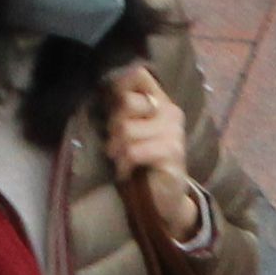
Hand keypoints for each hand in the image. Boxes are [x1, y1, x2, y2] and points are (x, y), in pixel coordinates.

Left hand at [102, 66, 198, 239]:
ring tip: (122, 162)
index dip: (118, 85)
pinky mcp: (172, 152)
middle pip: (126, 102)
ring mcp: (174, 132)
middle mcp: (171, 112)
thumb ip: (122, 110)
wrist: (164, 199)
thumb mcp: (131, 132)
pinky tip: (127, 172)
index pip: (138, 75)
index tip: (110, 104)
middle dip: (113, 126)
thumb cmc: (142, 162)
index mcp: (161, 101)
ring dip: (116, 151)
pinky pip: (133, 151)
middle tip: (116, 145)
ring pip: (126, 130)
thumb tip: (101, 89)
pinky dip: (123, 165)